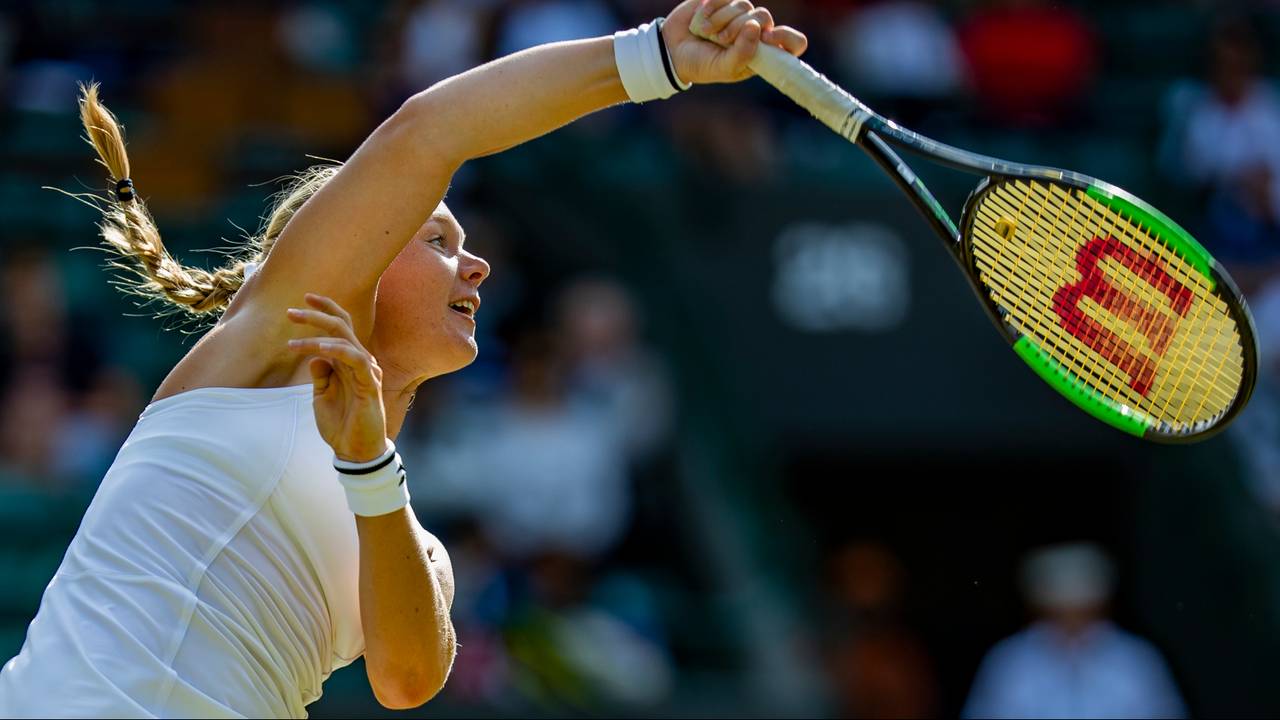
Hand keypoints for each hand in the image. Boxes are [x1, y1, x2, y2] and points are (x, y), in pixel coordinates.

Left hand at [286, 293, 388, 462]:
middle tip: (290, 313)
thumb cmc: (340, 424)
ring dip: (317, 335)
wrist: (355, 451)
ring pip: (344, 340)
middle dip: (316, 316)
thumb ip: (321, 375)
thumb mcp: (322, 396)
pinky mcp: (370, 383)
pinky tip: (316, 350)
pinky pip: (354, 359)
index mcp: (349, 362)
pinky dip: (335, 350)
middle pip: (342, 326)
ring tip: (292, 343)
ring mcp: (367, 371)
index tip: (304, 299)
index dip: (325, 310)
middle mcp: (360, 361)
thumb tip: (314, 357)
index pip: (341, 327)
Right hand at [663, 0, 806, 84]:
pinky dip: (711, 9)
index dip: (787, 37)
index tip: (767, 38)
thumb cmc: (701, 64)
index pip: (794, 42)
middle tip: (720, 41)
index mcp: (763, 53)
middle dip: (738, 28)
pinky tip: (700, 21)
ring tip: (706, 33)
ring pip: (744, 5)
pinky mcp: (725, 0)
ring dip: (720, 20)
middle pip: (764, 17)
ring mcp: (741, 13)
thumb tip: (756, 28)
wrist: (672, 49)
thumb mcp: (722, 68)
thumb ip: (742, 54)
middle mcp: (756, 31)